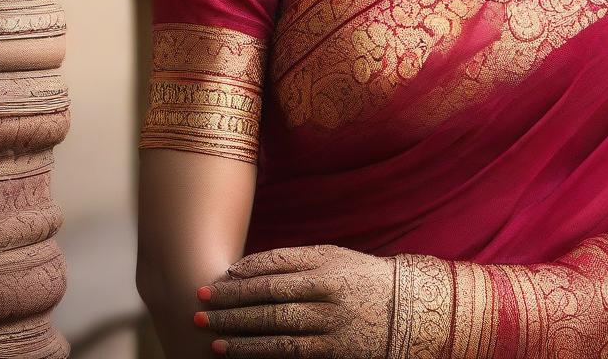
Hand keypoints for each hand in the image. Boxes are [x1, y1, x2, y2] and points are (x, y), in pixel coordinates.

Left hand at [194, 243, 396, 356]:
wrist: (407, 311)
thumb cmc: (362, 279)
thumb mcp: (335, 258)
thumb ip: (297, 261)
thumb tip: (249, 269)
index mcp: (325, 263)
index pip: (277, 264)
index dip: (244, 271)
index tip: (218, 276)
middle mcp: (326, 291)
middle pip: (269, 295)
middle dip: (231, 299)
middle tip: (200, 300)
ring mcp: (329, 323)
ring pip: (273, 326)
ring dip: (236, 328)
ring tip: (207, 327)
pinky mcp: (331, 351)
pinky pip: (286, 352)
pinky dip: (255, 350)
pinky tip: (232, 349)